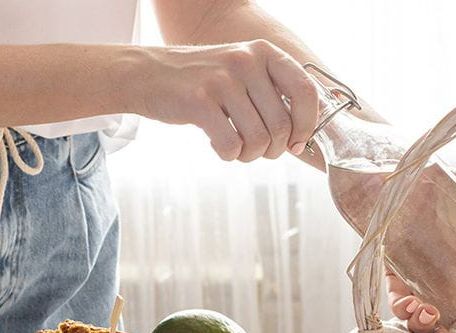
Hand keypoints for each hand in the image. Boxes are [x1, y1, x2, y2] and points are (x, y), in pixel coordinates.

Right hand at [138, 40, 318, 161]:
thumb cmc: (203, 81)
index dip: (307, 124)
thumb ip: (272, 93)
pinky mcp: (200, 102)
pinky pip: (231, 146)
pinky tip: (217, 144)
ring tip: (236, 147)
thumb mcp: (243, 71)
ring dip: (250, 155)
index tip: (297, 142)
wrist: (148, 75)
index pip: (306, 92)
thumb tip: (302, 135)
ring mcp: (222, 80)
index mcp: (264, 52)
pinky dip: (228, 155)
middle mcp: (246, 61)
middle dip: (274, 149)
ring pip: (258, 140)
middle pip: (282, 125)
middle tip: (259, 150)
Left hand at [388, 170, 455, 332]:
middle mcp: (445, 288)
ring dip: (424, 326)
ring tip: (431, 315)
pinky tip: (412, 303)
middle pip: (449, 328)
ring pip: (419, 322)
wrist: (408, 174)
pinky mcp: (393, 275)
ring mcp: (418, 284)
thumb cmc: (450, 192)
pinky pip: (396, 301)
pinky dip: (403, 308)